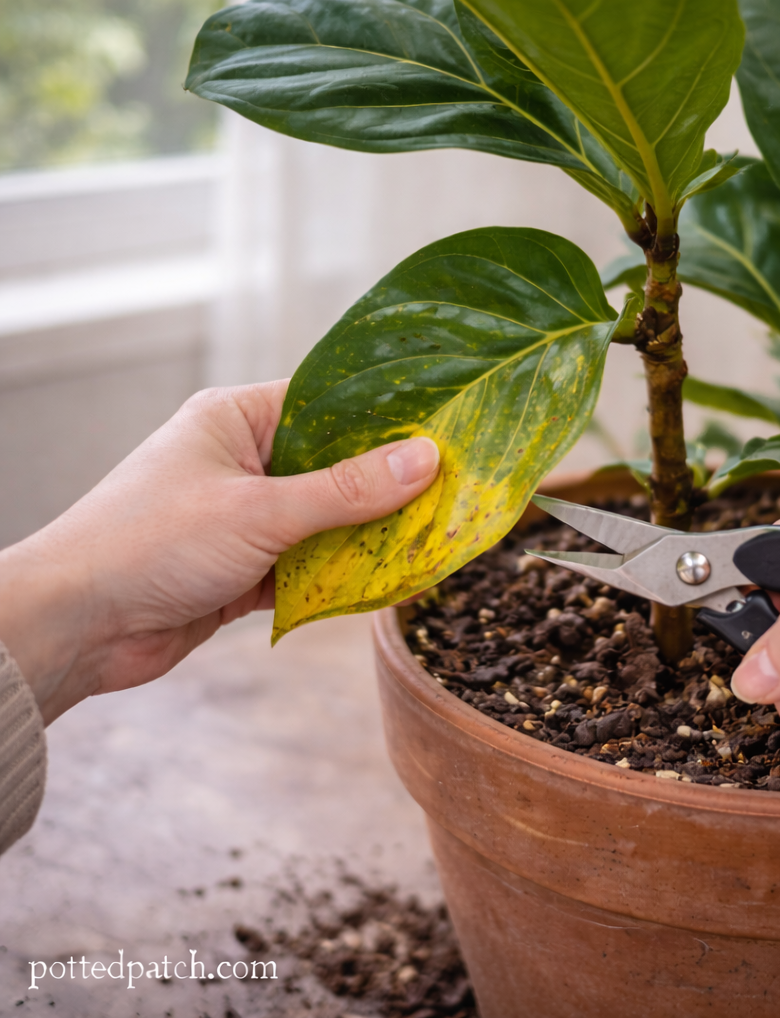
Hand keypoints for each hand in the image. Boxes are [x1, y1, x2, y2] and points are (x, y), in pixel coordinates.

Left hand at [0, 381, 439, 723]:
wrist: (75, 628)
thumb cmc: (151, 543)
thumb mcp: (260, 510)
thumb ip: (346, 490)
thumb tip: (426, 458)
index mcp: (237, 419)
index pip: (327, 403)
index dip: (386, 418)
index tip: (446, 431)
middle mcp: (244, 461)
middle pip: (334, 466)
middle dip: (386, 486)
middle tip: (453, 492)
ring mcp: (246, 516)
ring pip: (326, 520)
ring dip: (368, 536)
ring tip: (433, 538)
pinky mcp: (247, 567)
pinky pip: (310, 564)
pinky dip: (342, 575)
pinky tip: (388, 581)